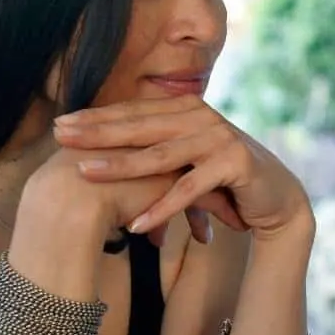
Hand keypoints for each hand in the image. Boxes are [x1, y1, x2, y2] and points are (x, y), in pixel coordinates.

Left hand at [53, 95, 312, 242]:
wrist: (275, 196)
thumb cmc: (224, 178)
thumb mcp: (188, 156)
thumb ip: (158, 145)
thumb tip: (104, 146)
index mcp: (188, 108)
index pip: (135, 112)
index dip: (97, 118)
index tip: (60, 124)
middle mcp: (203, 117)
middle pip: (141, 127)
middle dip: (98, 133)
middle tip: (59, 137)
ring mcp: (220, 138)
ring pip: (161, 156)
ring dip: (121, 166)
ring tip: (85, 173)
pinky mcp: (234, 163)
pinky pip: (190, 189)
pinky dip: (162, 208)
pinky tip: (136, 225)